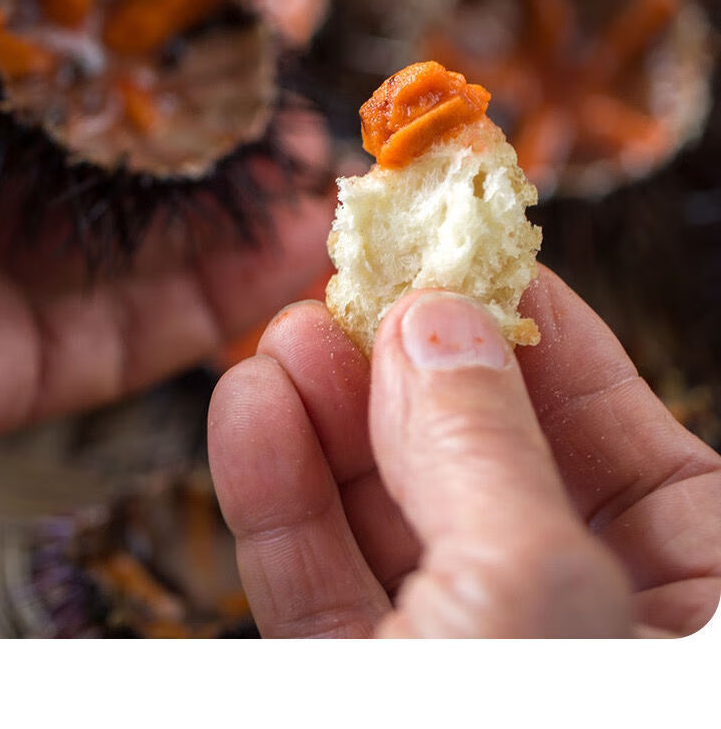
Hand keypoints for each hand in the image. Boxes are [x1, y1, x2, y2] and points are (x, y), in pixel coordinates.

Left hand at [0, 0, 335, 461]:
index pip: (49, 35)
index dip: (147, 11)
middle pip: (105, 148)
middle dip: (216, 127)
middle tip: (311, 105)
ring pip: (125, 251)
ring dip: (235, 223)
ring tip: (329, 188)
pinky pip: (106, 349)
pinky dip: (201, 316)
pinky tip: (283, 271)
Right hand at [208, 268, 720, 637]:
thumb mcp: (532, 588)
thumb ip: (482, 446)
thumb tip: (433, 321)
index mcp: (680, 595)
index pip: (615, 435)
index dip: (540, 331)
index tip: (466, 246)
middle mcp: (574, 621)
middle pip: (484, 463)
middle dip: (406, 365)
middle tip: (356, 281)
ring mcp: (462, 661)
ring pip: (389, 522)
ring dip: (324, 419)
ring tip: (285, 335)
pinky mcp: (362, 695)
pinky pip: (320, 590)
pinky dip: (279, 502)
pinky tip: (252, 411)